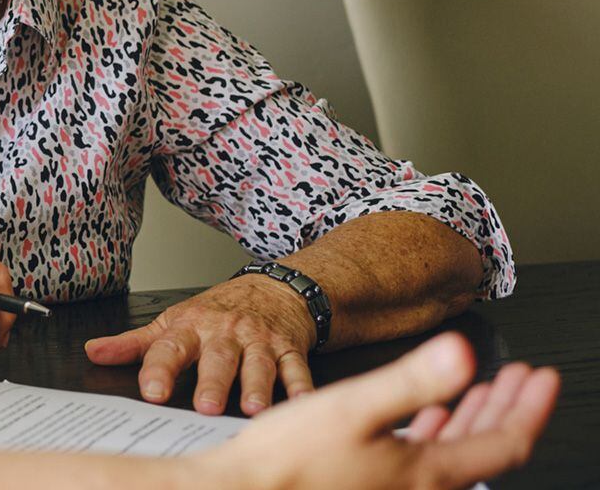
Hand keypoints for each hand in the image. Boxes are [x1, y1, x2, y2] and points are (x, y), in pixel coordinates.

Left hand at [85, 273, 316, 414]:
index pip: (170, 348)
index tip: (152, 391)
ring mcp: (260, 341)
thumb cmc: (216, 313)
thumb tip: (93, 352)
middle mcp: (225, 334)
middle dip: (212, 382)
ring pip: (259, 364)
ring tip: (252, 409)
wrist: (273, 289)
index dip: (159, 369)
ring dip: (257, 386)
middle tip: (204, 406)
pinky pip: (297, 367)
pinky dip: (302, 385)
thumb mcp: (172, 322)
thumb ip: (135, 343)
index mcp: (191, 328)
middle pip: (218, 358)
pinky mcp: (290, 349)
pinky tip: (302, 402)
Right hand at [191, 333, 557, 489]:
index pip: (506, 442)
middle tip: (523, 378)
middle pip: (489, 449)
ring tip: (486, 390)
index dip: (529, 406)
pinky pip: (430, 460)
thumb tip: (459, 352)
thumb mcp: (351, 407)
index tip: (541, 377)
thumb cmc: (287, 463)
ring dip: (476, 417)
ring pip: (459, 454)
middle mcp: (422, 489)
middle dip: (508, 407)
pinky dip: (441, 432)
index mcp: (427, 473)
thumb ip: (410, 380)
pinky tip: (429, 418)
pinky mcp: (377, 487)